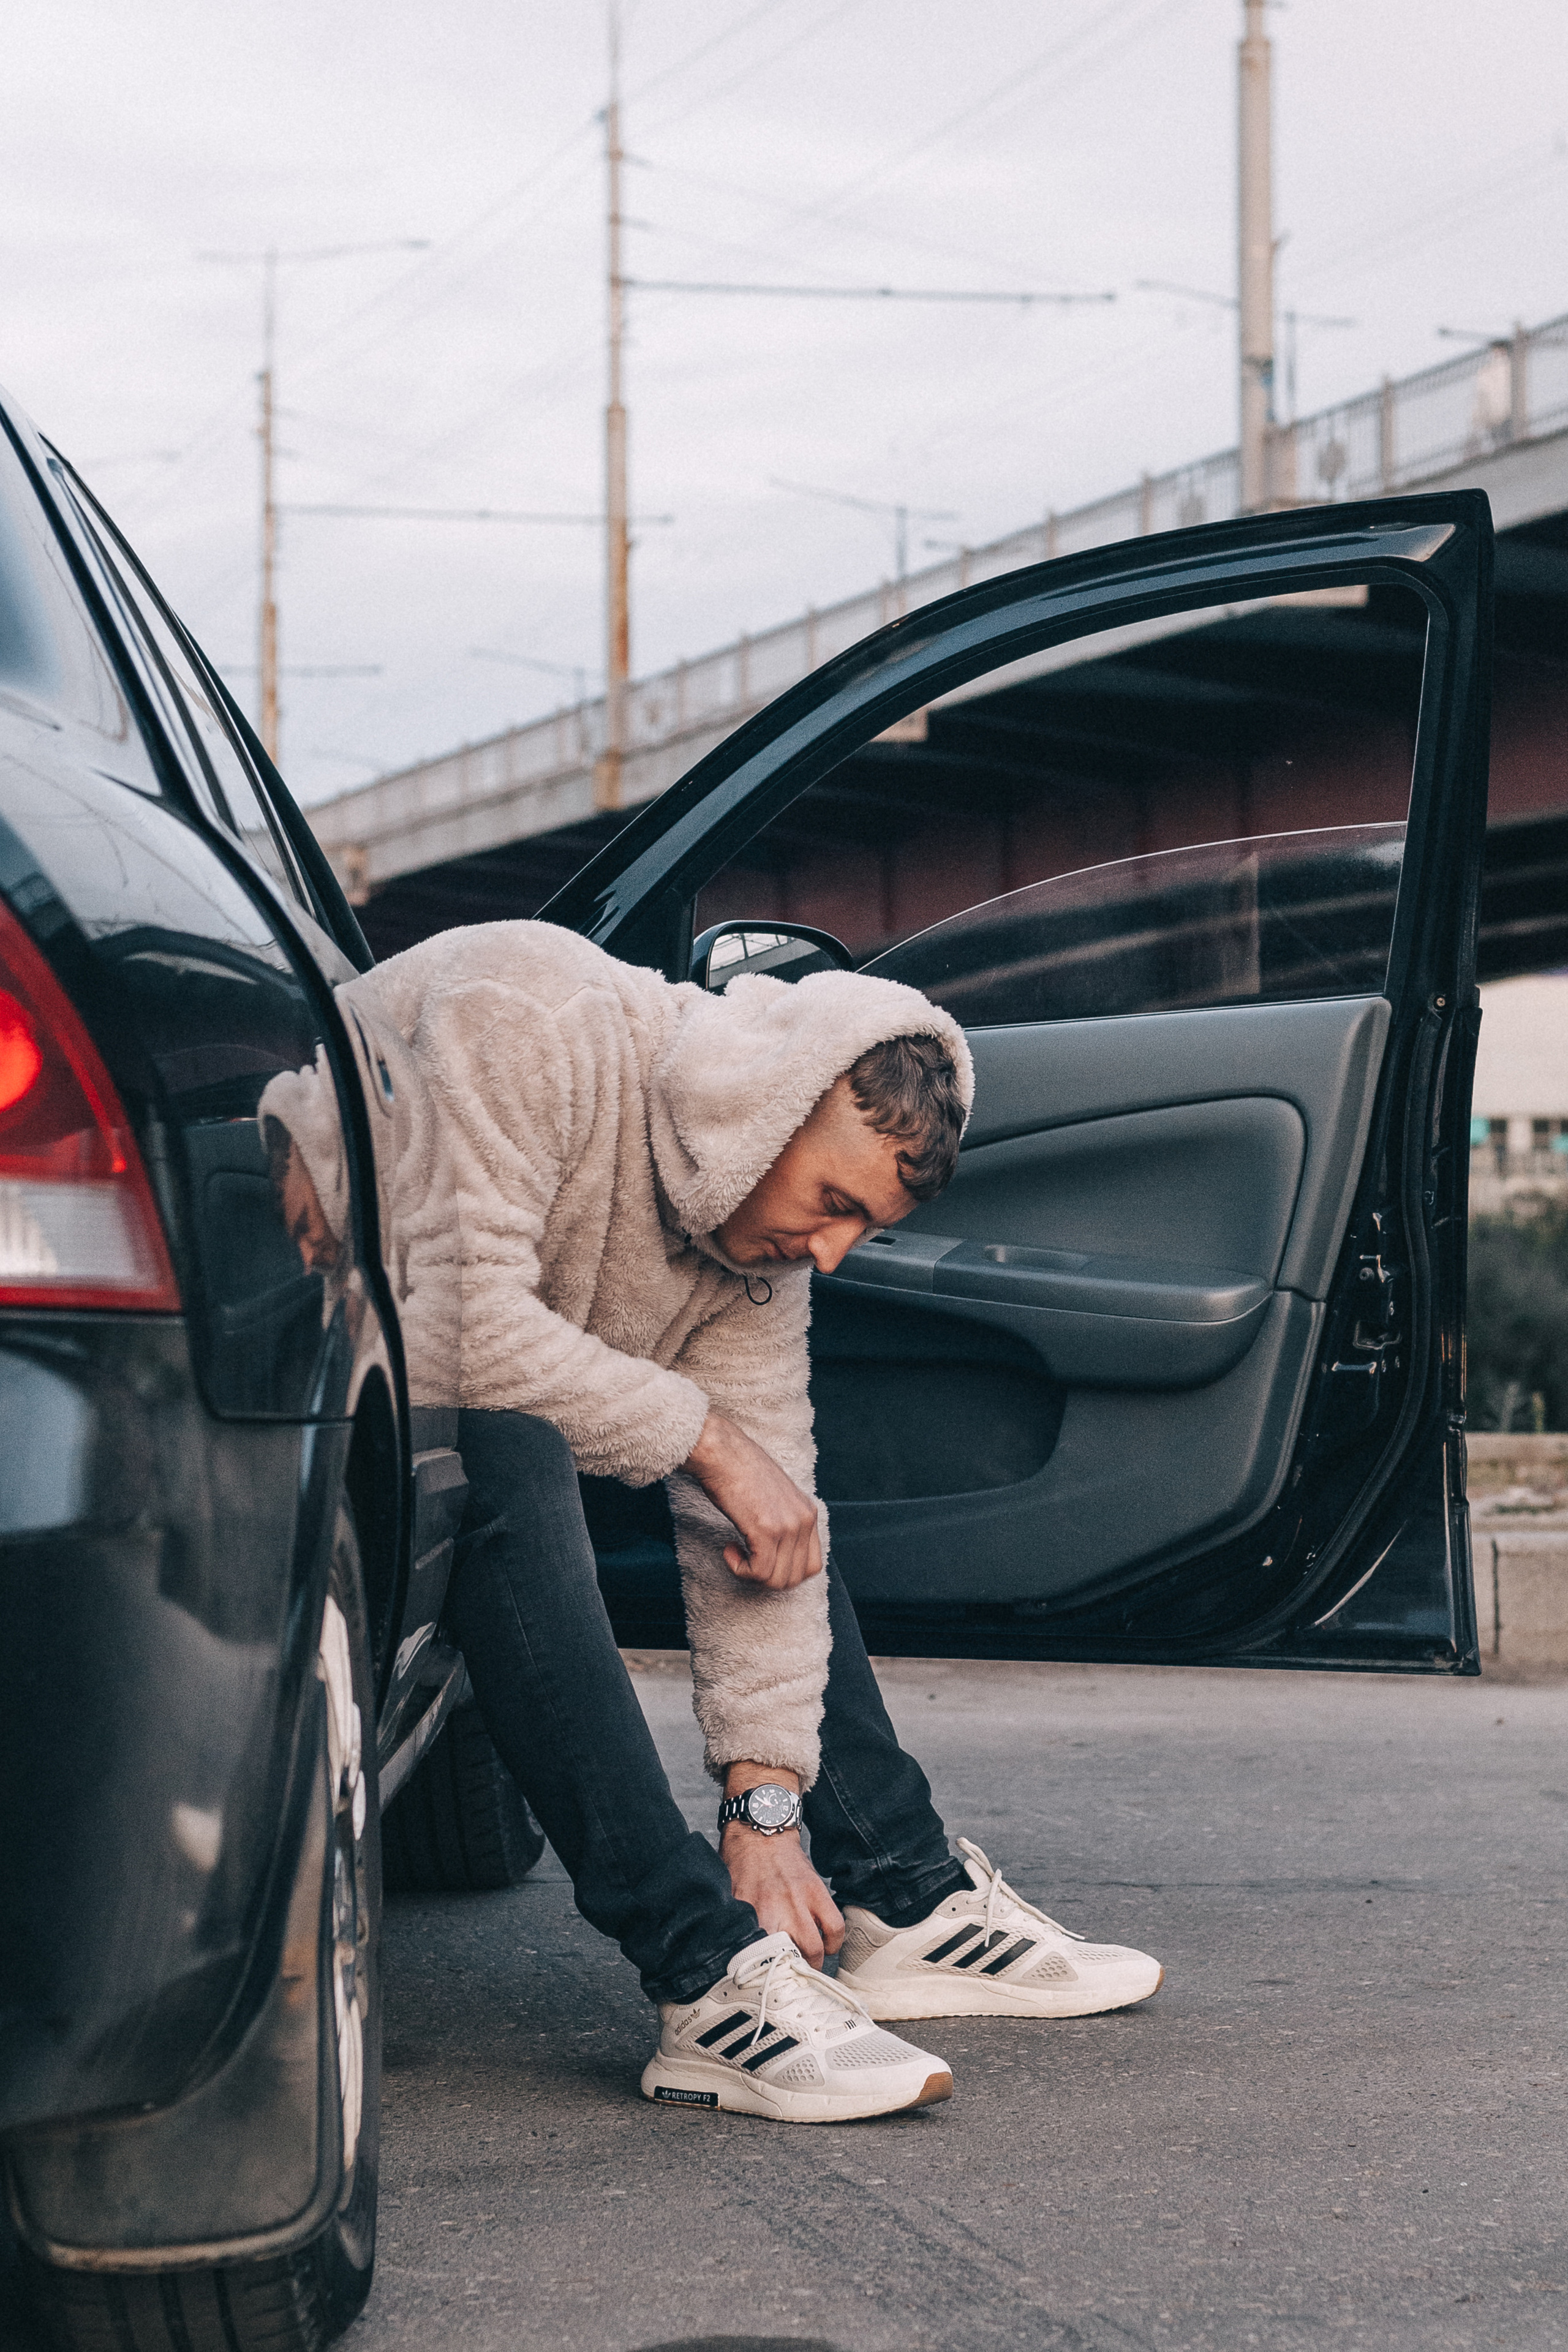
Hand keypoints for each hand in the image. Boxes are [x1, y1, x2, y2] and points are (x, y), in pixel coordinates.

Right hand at [683, 1411, 822, 1588]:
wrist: (722, 1452)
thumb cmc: (740, 1471)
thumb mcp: (775, 1496)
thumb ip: (785, 1520)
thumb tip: (779, 1552)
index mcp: (809, 1513)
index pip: (813, 1566)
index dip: (785, 1573)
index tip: (763, 1560)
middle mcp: (804, 1521)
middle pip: (796, 1578)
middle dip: (767, 1580)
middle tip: (746, 1561)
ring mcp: (787, 1526)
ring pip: (777, 1580)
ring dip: (752, 1576)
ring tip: (736, 1553)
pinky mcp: (766, 1530)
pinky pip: (759, 1573)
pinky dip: (740, 1571)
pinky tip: (729, 1550)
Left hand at [721, 1765, 840, 1968]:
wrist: (761, 1830)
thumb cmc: (740, 1865)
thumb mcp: (725, 1897)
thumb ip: (728, 1925)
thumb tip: (721, 1955)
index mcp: (749, 1914)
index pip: (758, 1958)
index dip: (762, 1979)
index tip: (763, 1988)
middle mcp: (775, 1911)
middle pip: (789, 1960)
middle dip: (790, 1976)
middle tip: (788, 1980)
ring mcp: (800, 1901)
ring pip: (816, 1949)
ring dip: (814, 1963)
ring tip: (807, 1967)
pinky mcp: (818, 1891)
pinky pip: (836, 1926)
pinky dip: (834, 1942)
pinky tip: (826, 1945)